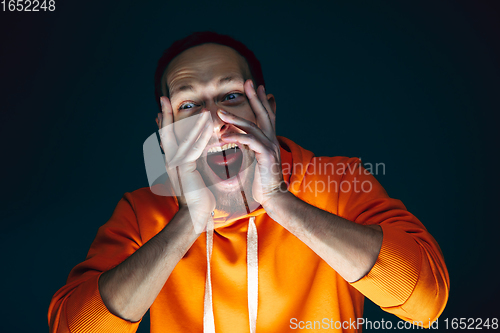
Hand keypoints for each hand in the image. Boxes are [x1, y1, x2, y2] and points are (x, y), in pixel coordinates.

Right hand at [157, 97, 215, 232]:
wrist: (195, 214)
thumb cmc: (198, 196)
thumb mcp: (194, 175)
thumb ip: (192, 162)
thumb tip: (194, 153)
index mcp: (172, 162)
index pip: (166, 138)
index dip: (164, 122)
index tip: (162, 108)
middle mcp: (170, 161)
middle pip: (166, 133)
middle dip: (165, 116)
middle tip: (163, 99)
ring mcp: (176, 165)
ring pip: (181, 138)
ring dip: (189, 122)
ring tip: (195, 107)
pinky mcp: (185, 169)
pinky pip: (193, 148)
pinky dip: (200, 136)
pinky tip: (206, 126)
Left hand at [218, 80, 285, 206]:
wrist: (273, 197)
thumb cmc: (262, 182)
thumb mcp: (255, 160)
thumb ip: (250, 147)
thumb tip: (242, 139)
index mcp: (269, 141)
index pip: (266, 117)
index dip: (262, 101)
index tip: (258, 87)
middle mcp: (271, 140)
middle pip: (264, 114)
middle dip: (256, 98)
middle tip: (248, 82)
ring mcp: (270, 147)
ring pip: (253, 126)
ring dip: (236, 117)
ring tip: (220, 110)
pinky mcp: (266, 155)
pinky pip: (250, 141)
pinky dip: (236, 136)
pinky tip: (223, 135)